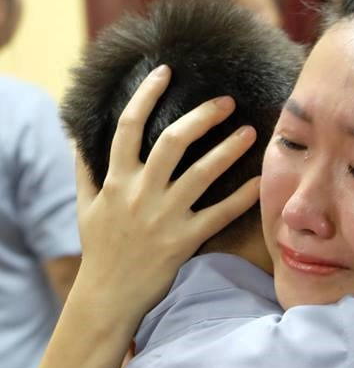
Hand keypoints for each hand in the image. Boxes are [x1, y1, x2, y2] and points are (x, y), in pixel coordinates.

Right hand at [73, 65, 259, 327]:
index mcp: (116, 180)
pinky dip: (241, 196)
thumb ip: (85, 171)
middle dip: (202, 116)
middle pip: (173, 141)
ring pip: (201, 173)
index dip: (145, 94)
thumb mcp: (85, 208)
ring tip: (250, 131)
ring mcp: (163, 217)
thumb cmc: (99, 250)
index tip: (165, 71)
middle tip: (226, 100)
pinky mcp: (183, 240)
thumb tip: (78, 140)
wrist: (109, 296)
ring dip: (229, 149)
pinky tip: (260, 181)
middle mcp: (140, 193)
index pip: (128, 126)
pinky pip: (219, 213)